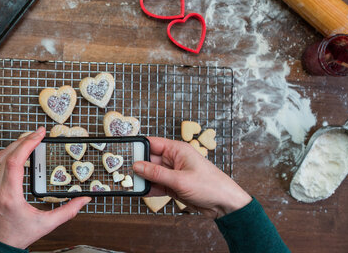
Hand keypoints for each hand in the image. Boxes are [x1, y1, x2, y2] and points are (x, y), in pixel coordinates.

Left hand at [0, 127, 90, 248]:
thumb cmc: (16, 237)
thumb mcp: (45, 225)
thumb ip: (67, 212)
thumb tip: (83, 200)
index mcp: (9, 196)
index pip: (15, 160)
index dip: (27, 143)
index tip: (39, 134)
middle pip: (6, 154)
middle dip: (23, 140)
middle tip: (37, 133)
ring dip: (14, 146)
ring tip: (28, 140)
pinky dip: (6, 157)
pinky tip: (16, 155)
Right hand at [133, 137, 250, 217]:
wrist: (225, 204)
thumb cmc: (211, 186)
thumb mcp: (180, 180)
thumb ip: (157, 174)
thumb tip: (138, 166)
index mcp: (177, 150)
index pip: (153, 143)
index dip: (138, 147)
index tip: (124, 151)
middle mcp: (174, 159)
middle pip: (149, 159)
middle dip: (138, 166)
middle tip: (123, 172)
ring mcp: (174, 173)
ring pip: (152, 173)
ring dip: (143, 179)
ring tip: (129, 183)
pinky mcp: (174, 185)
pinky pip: (157, 184)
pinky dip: (149, 188)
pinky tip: (140, 192)